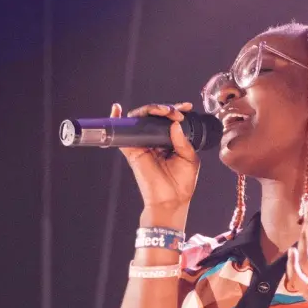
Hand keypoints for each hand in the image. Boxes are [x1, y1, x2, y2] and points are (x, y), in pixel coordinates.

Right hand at [112, 102, 199, 216]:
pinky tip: (117, 110)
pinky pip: (122, 134)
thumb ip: (183, 141)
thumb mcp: (190, 159)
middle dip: (165, 108)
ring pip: (141, 119)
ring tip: (162, 111)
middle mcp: (155, 140)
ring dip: (150, 109)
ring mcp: (143, 144)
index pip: (170, 120)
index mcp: (170, 140)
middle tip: (175, 113)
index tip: (186, 107)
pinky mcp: (132, 151)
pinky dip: (118, 120)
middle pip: (155, 116)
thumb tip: (175, 124)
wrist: (170, 200)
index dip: (176, 110)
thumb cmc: (181, 183)